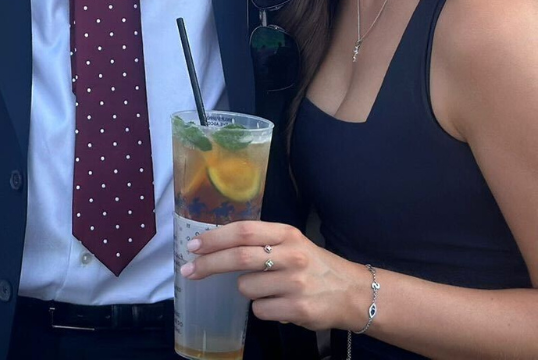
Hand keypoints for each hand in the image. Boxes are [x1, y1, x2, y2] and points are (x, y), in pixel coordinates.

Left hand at [181, 221, 368, 332]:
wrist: (352, 292)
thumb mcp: (290, 242)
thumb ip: (259, 240)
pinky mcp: (299, 310)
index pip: (243, 230)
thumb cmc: (312, 265)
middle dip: (208, 264)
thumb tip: (214, 245)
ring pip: (246, 288)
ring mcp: (296, 284)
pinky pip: (260, 311)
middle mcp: (292, 255)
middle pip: (239, 258)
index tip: (193, 245)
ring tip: (267, 289)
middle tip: (189, 270)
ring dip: (246, 290)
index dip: (215, 238)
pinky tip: (280, 304)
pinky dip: (262, 309)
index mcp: (286, 233)